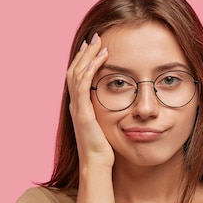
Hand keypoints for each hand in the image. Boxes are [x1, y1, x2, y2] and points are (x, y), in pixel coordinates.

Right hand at [66, 33, 113, 168]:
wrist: (97, 164)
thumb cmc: (105, 149)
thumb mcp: (109, 126)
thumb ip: (111, 114)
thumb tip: (127, 107)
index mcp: (81, 106)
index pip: (79, 76)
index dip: (86, 60)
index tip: (96, 47)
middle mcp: (76, 104)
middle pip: (75, 69)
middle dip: (86, 52)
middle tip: (96, 37)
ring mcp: (77, 107)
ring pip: (78, 73)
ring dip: (89, 56)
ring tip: (99, 42)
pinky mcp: (82, 112)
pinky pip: (84, 85)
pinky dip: (91, 69)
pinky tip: (101, 59)